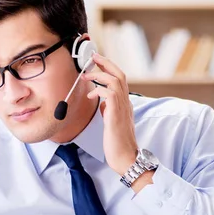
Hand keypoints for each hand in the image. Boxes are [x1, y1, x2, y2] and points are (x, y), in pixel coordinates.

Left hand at [81, 53, 137, 176]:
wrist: (126, 158)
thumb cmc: (118, 143)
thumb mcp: (112, 122)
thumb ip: (109, 110)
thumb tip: (102, 101)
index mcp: (125, 104)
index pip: (120, 80)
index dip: (109, 68)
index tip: (98, 61)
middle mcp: (126, 103)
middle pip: (120, 74)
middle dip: (106, 63)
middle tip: (93, 56)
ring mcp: (123, 108)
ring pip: (116, 80)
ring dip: (100, 74)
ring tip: (87, 75)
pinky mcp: (116, 115)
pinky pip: (109, 94)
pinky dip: (99, 90)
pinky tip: (91, 94)